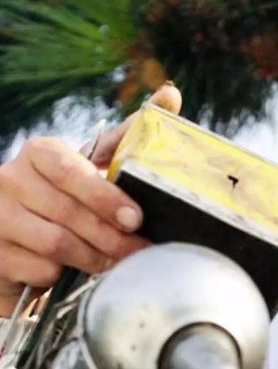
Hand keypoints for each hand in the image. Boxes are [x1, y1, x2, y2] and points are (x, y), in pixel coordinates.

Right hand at [0, 84, 182, 314]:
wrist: (22, 239)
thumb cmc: (70, 197)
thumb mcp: (96, 165)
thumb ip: (129, 136)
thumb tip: (170, 94)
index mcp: (40, 153)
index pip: (70, 171)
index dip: (105, 197)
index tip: (136, 218)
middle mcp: (10, 180)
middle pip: (68, 213)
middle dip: (112, 237)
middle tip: (139, 249)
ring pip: (56, 244)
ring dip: (95, 257)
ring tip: (117, 262)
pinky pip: (39, 269)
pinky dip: (65, 274)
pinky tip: (75, 271)